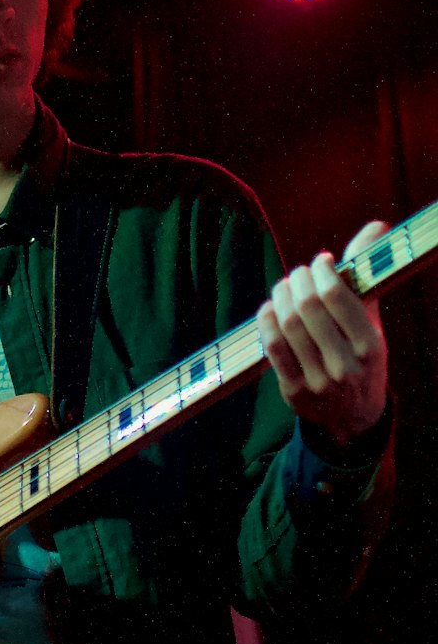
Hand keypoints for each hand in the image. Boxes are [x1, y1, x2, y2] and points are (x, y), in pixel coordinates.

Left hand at [257, 220, 389, 448]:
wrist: (355, 416)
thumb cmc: (362, 357)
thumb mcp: (373, 322)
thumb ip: (367, 277)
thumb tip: (376, 227)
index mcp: (370, 345)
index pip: (336, 296)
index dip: (322, 270)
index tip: (320, 262)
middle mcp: (345, 364)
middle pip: (308, 307)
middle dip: (298, 280)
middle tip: (298, 273)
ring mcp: (317, 380)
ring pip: (288, 325)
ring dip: (280, 296)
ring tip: (284, 286)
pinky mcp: (293, 392)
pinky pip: (272, 348)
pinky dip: (267, 321)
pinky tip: (270, 308)